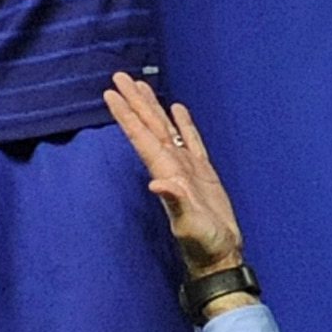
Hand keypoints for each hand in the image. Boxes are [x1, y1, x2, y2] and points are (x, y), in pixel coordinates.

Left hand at [105, 71, 248, 277]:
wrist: (219, 255)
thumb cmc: (203, 243)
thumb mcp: (189, 224)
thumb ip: (176, 202)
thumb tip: (158, 184)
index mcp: (166, 172)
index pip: (141, 137)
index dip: (127, 114)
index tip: (111, 92)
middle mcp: (171, 166)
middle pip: (149, 126)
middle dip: (135, 101)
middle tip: (119, 76)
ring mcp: (187, 168)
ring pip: (166, 129)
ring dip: (153, 107)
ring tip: (142, 85)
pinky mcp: (203, 173)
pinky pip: (191, 140)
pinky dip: (183, 123)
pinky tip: (177, 109)